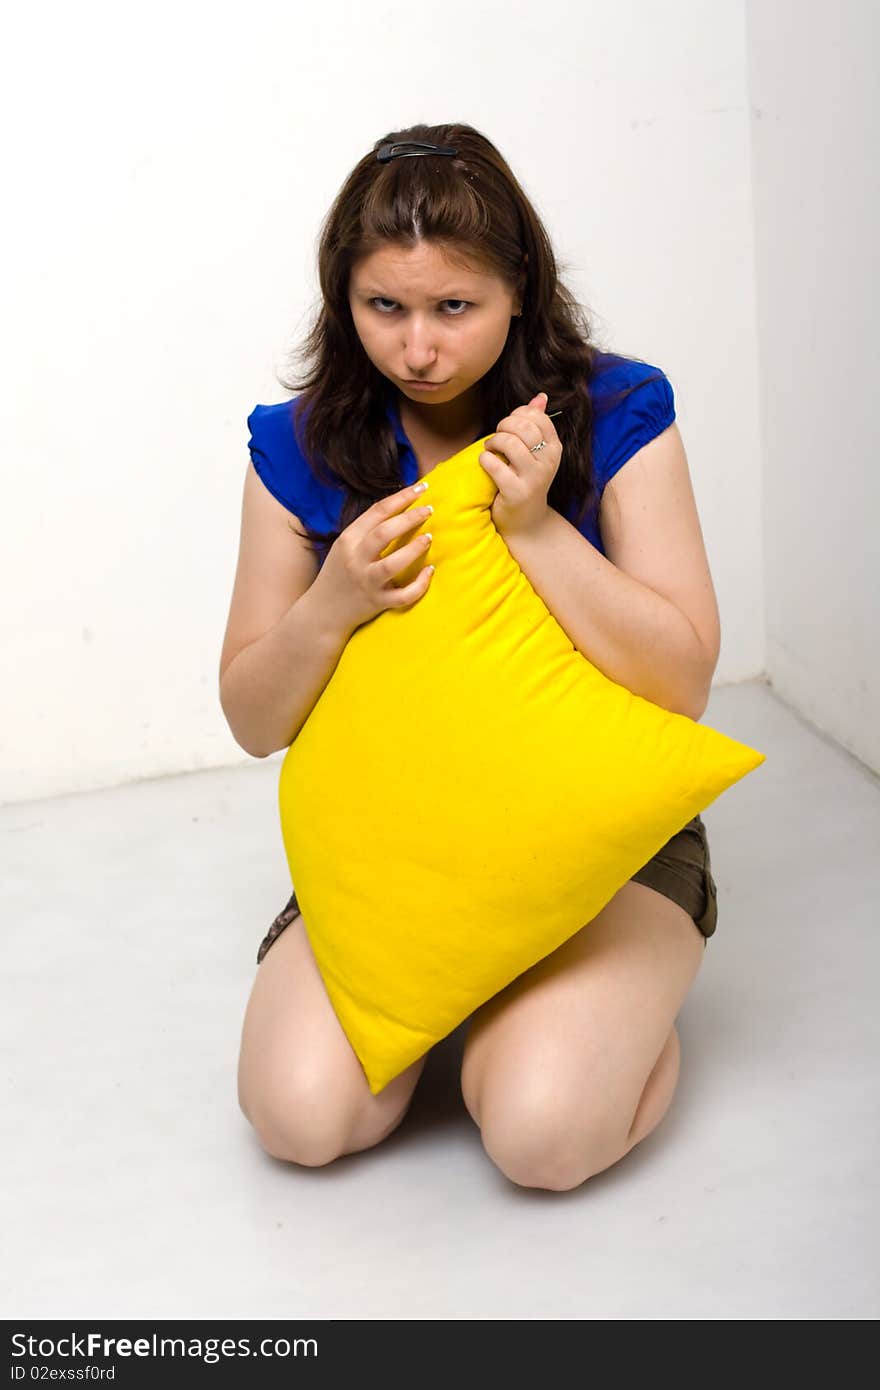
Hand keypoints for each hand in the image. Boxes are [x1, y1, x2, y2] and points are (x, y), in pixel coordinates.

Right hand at [313, 480, 435, 636]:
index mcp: (348, 540)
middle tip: (429, 509)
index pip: (377, 511)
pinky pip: (403, 595)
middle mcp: (356, 559)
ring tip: (429, 537)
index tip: (422, 488)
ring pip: (394, 563)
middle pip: (385, 532)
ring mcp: (367, 582)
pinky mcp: (377, 602)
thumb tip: (400, 510)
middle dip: (411, 517)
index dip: (402, 497)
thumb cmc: (338, 575)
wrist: (322, 611)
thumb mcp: (344, 547)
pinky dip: (420, 584)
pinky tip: (430, 571)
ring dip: (415, 548)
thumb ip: (366, 531)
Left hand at [478, 391, 561, 537]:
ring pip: (509, 442)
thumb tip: (541, 396)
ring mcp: (534, 477)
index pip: (536, 416)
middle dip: (502, 427)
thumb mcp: (535, 452)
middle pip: (522, 426)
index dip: (516, 415)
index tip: (508, 427)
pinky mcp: (517, 492)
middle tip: (496, 440)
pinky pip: (494, 464)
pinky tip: (486, 465)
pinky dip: (484, 460)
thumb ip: (536, 424)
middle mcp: (548, 461)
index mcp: (554, 447)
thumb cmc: (525, 481)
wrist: (526, 522)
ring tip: (490, 450)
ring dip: (492, 443)